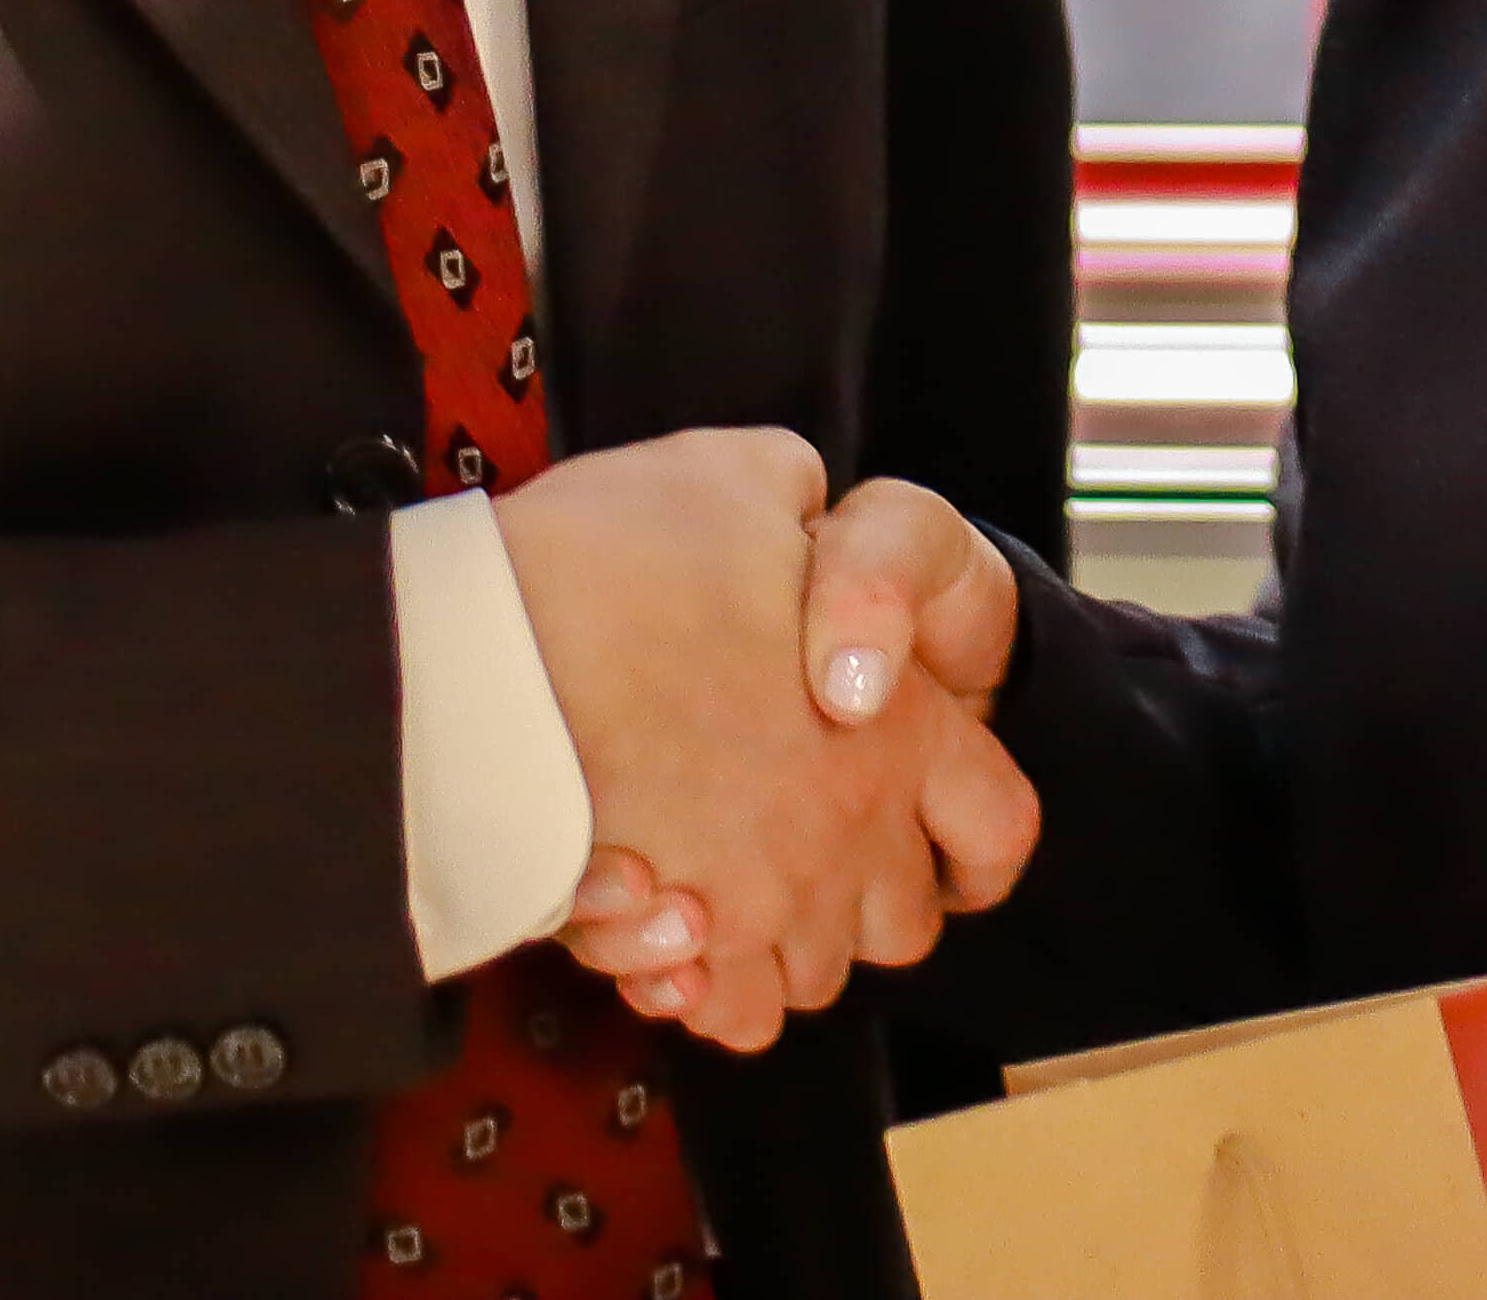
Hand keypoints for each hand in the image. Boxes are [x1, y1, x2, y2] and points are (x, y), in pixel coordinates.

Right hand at [557, 475, 1031, 1047]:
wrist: (487, 661)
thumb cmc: (618, 569)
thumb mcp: (739, 476)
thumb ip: (798, 500)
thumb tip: (801, 511)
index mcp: (899, 727)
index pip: (999, 822)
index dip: (975, 831)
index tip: (936, 826)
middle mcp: (849, 833)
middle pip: (902, 921)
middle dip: (863, 893)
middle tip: (797, 837)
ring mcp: (769, 903)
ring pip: (811, 973)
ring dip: (779, 937)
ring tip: (716, 878)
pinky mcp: (682, 954)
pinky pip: (727, 1010)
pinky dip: (707, 987)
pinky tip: (663, 926)